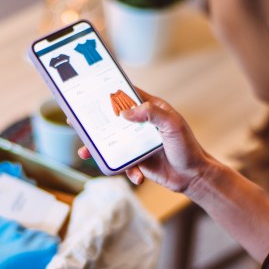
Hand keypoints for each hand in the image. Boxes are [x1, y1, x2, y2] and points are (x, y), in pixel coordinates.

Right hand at [79, 87, 209, 193]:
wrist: (193, 177)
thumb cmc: (187, 147)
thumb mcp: (172, 125)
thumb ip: (151, 114)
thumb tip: (125, 113)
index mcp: (151, 109)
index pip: (126, 95)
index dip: (108, 92)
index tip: (89, 91)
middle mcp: (141, 124)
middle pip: (112, 119)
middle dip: (93, 122)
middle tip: (74, 121)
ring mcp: (137, 142)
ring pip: (111, 142)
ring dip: (97, 148)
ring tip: (84, 152)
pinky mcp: (137, 160)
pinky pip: (122, 163)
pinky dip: (126, 170)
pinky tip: (136, 176)